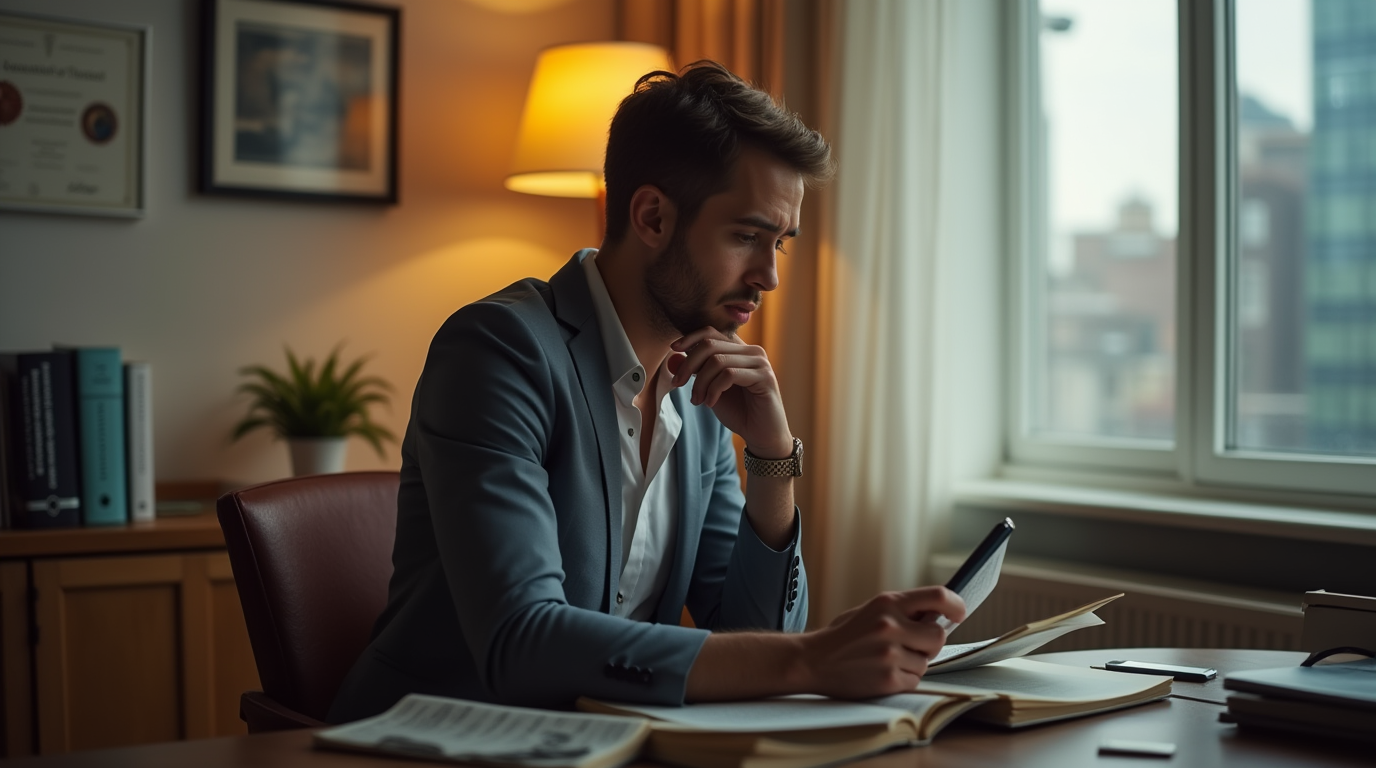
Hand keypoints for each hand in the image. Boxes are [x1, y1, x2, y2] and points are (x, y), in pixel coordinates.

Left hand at [667, 327, 791, 456]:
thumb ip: (695, 373)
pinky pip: (729, 375)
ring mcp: (760, 362)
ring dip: (700, 383)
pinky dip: (714, 390)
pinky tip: (710, 403)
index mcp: (739, 350)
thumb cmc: (739, 411)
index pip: (711, 332)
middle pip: (710, 345)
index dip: (690, 338)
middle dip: (688, 365)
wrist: (762, 435)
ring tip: (697, 400)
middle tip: (676, 384)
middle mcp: (752, 351)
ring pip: (717, 361)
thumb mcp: (710, 390)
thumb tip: (672, 358)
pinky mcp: (764, 377)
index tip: (673, 349)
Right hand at [796, 587, 965, 698]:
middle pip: (938, 635)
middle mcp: (890, 625)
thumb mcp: (869, 611)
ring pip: (926, 661)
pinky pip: (914, 680)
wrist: (812, 661)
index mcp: (886, 603)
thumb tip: (939, 616)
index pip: (937, 596)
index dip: (956, 605)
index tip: (959, 614)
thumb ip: (902, 611)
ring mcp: (889, 653)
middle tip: (914, 645)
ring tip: (888, 660)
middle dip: (930, 643)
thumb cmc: (844, 636)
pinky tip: (882, 673)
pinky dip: (903, 679)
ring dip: (913, 663)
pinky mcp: (888, 679)